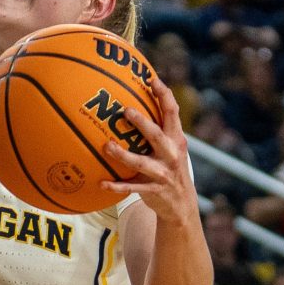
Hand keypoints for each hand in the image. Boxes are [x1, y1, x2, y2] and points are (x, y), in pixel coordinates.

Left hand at [103, 77, 195, 224]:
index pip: (172, 113)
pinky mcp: (153, 190)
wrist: (182, 204)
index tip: (152, 80)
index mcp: (175, 139)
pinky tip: (101, 183)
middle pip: (157, 135)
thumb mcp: (171, 147)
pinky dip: (116, 186)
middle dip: (143, 123)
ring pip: (141, 163)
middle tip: (126, 110)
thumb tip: (136, 99)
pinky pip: (132, 188)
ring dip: (123, 155)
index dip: (164, 95)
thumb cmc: (169, 166)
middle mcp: (171, 154)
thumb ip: (159, 128)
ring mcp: (163, 173)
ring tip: (107, 146)